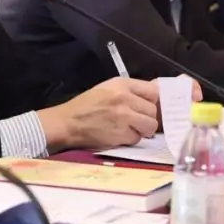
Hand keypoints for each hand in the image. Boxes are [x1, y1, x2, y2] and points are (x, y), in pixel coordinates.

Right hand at [37, 78, 159, 150]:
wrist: (67, 123)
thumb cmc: (86, 106)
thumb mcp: (107, 89)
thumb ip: (130, 91)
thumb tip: (156, 95)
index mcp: (121, 84)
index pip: (153, 91)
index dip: (153, 101)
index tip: (148, 107)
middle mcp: (124, 97)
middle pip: (153, 110)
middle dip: (146, 118)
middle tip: (136, 121)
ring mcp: (123, 116)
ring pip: (150, 125)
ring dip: (142, 130)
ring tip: (129, 129)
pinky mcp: (121, 133)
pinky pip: (137, 139)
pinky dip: (130, 139)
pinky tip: (119, 135)